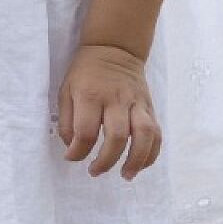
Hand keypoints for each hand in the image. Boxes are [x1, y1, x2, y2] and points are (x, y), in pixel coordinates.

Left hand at [57, 43, 161, 181]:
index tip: (71, 158)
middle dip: (106, 161)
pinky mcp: (150, 107)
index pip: (86, 132)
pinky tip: (141, 165)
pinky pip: (157, 133)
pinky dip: (152, 153)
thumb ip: (66, 121)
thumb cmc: (85, 74)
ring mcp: (137, 103)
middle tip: (95, 171)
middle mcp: (116, 100)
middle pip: (117, 136)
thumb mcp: (65, 91)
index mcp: (90, 95)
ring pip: (144, 135)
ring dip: (136, 160)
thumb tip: (72, 148)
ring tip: (126, 175)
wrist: (114, 49)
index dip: (77, 152)